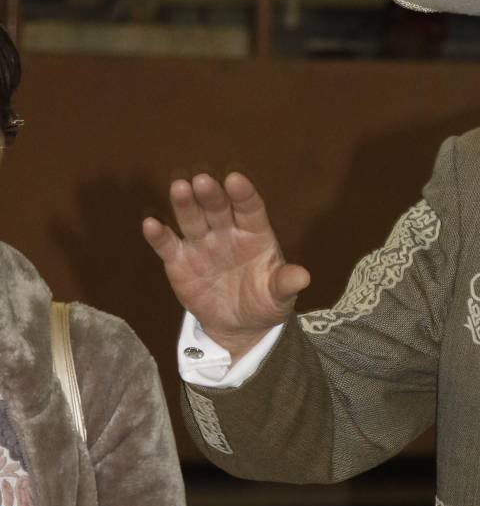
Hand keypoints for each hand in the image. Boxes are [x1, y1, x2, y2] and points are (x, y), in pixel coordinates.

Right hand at [142, 172, 309, 361]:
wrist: (239, 325)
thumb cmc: (264, 301)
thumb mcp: (279, 295)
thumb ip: (286, 283)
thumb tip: (303, 277)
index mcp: (254, 234)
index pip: (250, 209)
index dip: (243, 194)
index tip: (236, 180)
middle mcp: (226, 232)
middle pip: (218, 208)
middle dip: (211, 195)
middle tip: (202, 180)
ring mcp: (201, 244)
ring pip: (191, 219)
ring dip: (184, 204)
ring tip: (179, 188)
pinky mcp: (179, 261)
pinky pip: (168, 245)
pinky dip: (159, 235)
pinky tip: (151, 225)